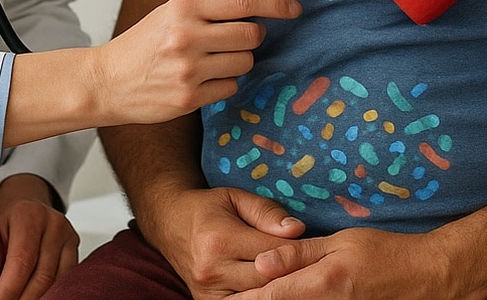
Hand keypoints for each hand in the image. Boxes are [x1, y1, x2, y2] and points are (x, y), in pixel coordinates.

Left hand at [0, 174, 78, 298]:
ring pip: (56, 281)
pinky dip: (50, 292)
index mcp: (29, 216)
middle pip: (42, 276)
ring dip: (36, 298)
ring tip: (18, 299)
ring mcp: (68, 237)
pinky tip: (35, 295)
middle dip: (22, 299)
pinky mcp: (75, 249)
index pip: (22, 261)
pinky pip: (65, 279)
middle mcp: (54, 224)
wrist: (27, 202)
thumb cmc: (8, 219)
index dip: (9, 289)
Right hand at [95, 0, 299, 124]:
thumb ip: (227, 2)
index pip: (244, 2)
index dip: (276, 4)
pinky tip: (201, 80)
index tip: (294, 8)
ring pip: (245, 63)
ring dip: (238, 62)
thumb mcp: (179, 12)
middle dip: (252, 38)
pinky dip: (223, 84)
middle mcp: (186, 36)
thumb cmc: (146, 42)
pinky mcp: (188, 98)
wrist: (107, 80)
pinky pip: (231, 88)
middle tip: (234, 40)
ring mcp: (187, 69)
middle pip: (251, 35)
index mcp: (183, 7)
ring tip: (212, 61)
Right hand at [142, 186, 305, 299]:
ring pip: (258, 297)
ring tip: (295, 277)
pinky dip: (261, 297)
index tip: (316, 247)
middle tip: (313, 265)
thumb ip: (267, 212)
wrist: (170, 224)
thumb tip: (297, 230)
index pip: (272, 251)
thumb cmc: (208, 208)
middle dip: (292, 271)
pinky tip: (273, 287)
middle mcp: (211, 271)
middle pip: (267, 279)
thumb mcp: (236, 197)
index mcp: (219, 240)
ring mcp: (207, 293)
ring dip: (279, 288)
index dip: (298, 250)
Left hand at [235, 228, 451, 299]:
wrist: (426, 278)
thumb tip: (261, 262)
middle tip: (229, 297)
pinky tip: (284, 295)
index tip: (224, 297)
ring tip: (253, 295)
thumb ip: (300, 254)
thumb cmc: (385, 253)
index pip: (268, 296)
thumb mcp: (341, 242)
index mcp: (320, 284)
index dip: (244, 298)